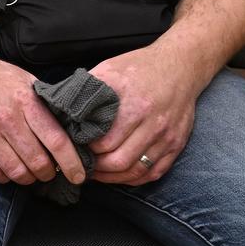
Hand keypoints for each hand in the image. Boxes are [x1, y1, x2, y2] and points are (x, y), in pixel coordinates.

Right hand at [0, 57, 85, 185]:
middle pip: (38, 162)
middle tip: (50, 172)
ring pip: (17, 172)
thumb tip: (72, 130)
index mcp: (25, 101)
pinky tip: (9, 168)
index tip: (78, 175)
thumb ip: (46, 105)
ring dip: (28, 178)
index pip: (56, 140)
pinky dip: (6, 177)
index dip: (71, 163)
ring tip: (30, 172)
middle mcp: (6, 119)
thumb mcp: (25, 81)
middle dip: (49, 173)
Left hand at [87, 41, 208, 183]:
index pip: (105, 142)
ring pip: (136, 171)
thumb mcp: (110, 69)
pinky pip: (153, 173)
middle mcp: (152, 123)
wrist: (180, 66)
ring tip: (96, 173)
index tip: (75, 148)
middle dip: (97, 167)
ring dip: (113, 177)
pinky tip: (119, 175)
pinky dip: (134, 179)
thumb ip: (89, 90)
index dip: (87, 149)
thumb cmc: (140, 67)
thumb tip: (64, 108)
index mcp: (133, 104)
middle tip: (83, 164)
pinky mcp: (176, 145)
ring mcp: (166, 137)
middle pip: (119, 160)